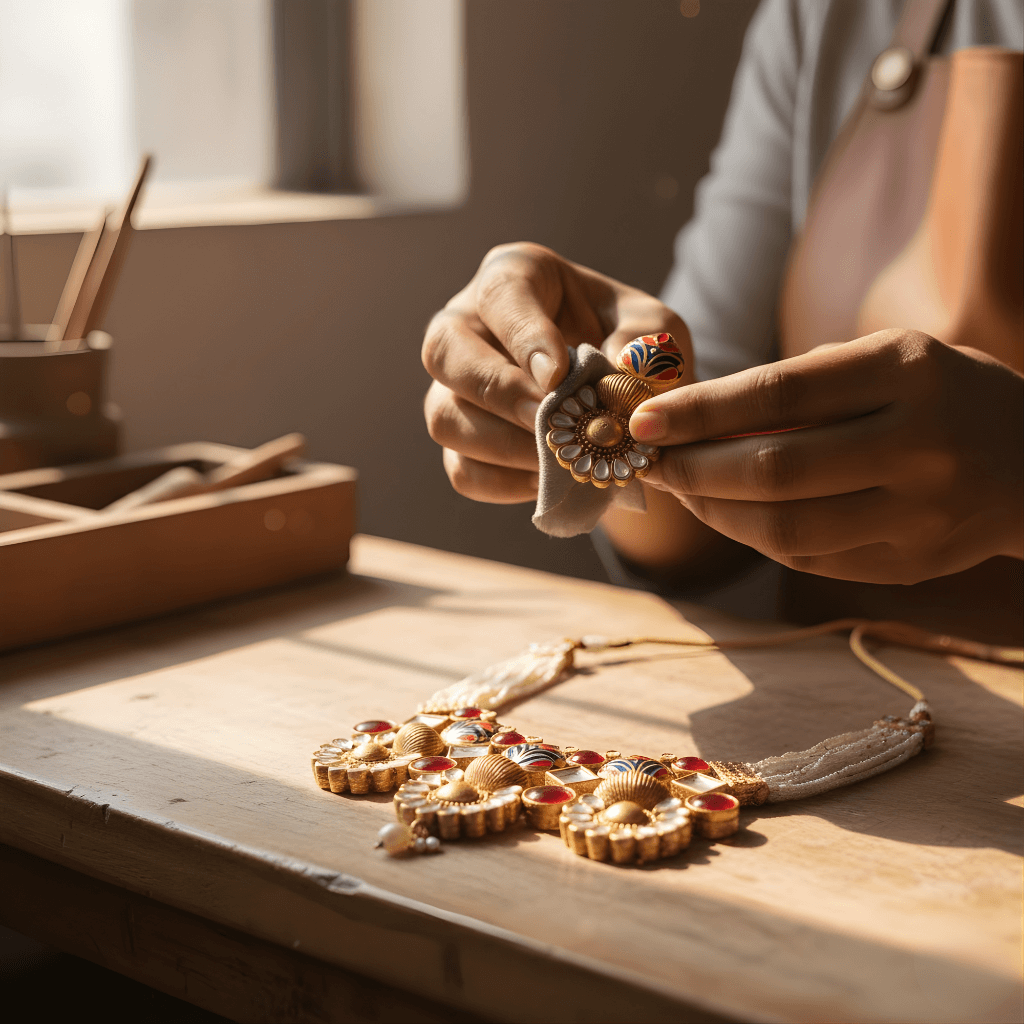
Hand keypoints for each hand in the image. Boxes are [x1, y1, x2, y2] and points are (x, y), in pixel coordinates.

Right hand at [422, 242, 692, 502]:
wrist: (623, 401)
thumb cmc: (630, 346)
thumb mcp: (655, 332)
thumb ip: (646, 343)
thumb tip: (620, 370)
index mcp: (515, 278)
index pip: (501, 294)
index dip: (524, 336)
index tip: (558, 375)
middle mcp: (466, 326)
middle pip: (445, 352)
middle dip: (500, 393)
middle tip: (549, 421)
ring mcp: (452, 387)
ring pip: (445, 417)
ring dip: (504, 446)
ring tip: (560, 457)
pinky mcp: (459, 440)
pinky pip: (462, 469)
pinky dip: (506, 483)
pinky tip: (550, 480)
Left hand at [629, 330, 1023, 583]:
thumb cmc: (943, 395)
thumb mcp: (889, 359)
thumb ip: (803, 384)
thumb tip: (694, 417)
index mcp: (908, 372)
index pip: (779, 394)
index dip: (699, 412)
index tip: (643, 420)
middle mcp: (919, 444)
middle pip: (773, 470)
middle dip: (692, 469)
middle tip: (648, 462)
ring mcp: (919, 514)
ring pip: (783, 529)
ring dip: (712, 513)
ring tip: (681, 490)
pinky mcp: (911, 564)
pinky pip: (807, 559)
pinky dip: (752, 538)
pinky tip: (727, 515)